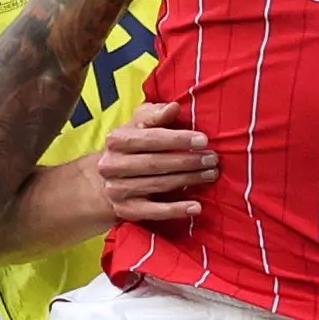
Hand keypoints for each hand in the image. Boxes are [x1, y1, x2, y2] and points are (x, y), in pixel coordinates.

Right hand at [95, 103, 216, 224]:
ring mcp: (117, 190)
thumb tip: (174, 107)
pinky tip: (196, 207)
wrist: (106, 180)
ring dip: (188, 180)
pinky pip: (154, 212)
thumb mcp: (138, 125)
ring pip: (158, 185)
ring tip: (211, 174)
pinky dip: (176, 210)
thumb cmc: (131, 147)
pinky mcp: (126, 211)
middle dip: (187, 161)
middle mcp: (112, 165)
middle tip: (212, 159)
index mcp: (116, 140)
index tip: (203, 140)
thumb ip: (155, 115)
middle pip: (155, 163)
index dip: (178, 139)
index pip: (150, 138)